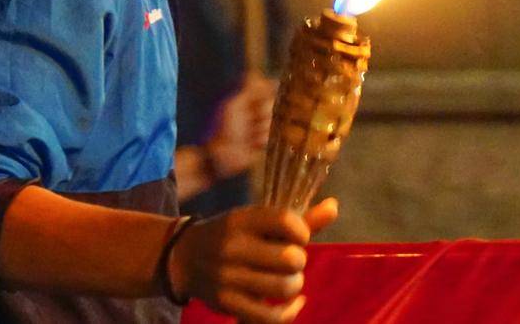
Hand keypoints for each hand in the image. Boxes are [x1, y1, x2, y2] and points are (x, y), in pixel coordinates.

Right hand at [167, 199, 338, 321]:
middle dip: (298, 261)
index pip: (287, 222)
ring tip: (288, 280)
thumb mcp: (258, 220)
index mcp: (242, 219)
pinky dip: (289, 312)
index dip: (302, 232)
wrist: (184, 258)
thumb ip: (298, 219)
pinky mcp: (226, 303)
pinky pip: (269, 317)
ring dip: (295, 285)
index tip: (297, 237)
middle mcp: (233, 246)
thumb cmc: (233, 235)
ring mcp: (228, 277)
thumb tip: (334, 207)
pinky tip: (293, 303)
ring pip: (284, 287)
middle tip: (289, 261)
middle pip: (290, 258)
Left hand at [205, 72, 277, 179]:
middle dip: (263, 114)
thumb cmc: (224, 128)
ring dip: (260, 129)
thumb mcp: (234, 106)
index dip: (266, 94)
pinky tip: (251, 144)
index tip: (261, 100)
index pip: (267, 89)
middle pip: (273, 105)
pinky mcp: (264, 141)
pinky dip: (261, 140)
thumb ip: (248, 90)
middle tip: (249, 120)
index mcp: (248, 100)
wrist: (222, 155)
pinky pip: (272, 137)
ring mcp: (260, 126)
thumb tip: (256, 72)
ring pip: (274, 122)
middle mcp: (255, 111)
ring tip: (247, 136)